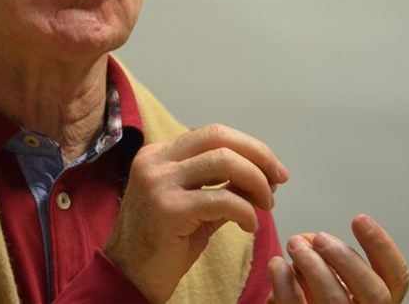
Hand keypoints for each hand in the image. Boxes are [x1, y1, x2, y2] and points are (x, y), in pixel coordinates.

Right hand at [104, 123, 289, 302]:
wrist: (130, 276)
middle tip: (278, 180)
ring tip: (265, 205)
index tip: (273, 169)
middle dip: (258, 155)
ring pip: (224, 161)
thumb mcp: (192, 204)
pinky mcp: (168, 208)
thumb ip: (220, 185)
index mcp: (159, 154)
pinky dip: (246, 211)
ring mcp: (159, 182)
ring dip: (256, 182)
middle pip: (219, 137)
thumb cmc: (162, 244)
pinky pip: (223, 199)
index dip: (250, 146)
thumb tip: (262, 173)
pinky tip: (249, 225)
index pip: (213, 133)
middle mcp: (156, 161)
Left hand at [267, 214, 408, 303]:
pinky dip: (285, 283)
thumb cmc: (313, 293)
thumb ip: (330, 255)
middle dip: (346, 259)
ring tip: (294, 243)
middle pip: (374, 293)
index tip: (358, 218)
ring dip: (313, 265)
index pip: (397, 277)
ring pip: (335, 301)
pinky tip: (278, 265)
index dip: (382, 246)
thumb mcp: (331, 274)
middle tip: (319, 237)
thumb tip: (308, 239)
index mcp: (378, 301)